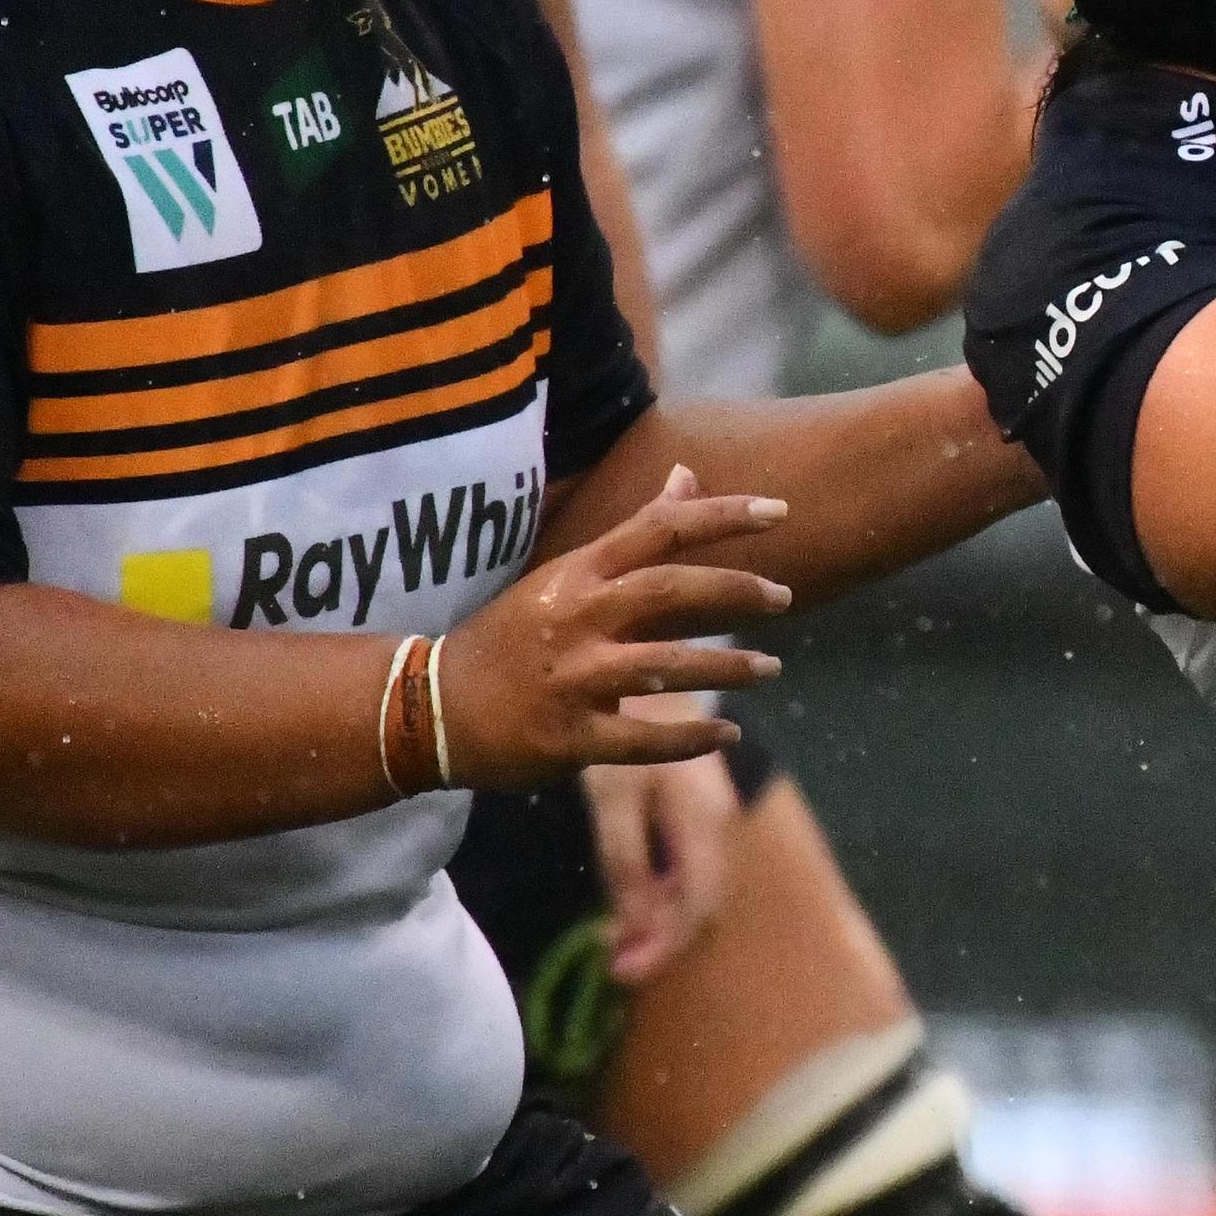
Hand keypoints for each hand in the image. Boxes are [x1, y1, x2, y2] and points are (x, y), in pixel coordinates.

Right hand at [434, 466, 788, 791]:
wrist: (429, 708)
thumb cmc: (511, 636)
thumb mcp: (566, 575)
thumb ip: (632, 533)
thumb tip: (687, 474)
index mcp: (576, 575)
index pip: (657, 529)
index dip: (720, 515)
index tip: (777, 509)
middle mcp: (575, 620)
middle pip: (668, 591)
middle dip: (734, 590)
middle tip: (785, 595)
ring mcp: (570, 679)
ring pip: (665, 668)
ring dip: (726, 668)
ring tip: (769, 668)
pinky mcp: (567, 737)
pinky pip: (642, 741)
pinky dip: (690, 740)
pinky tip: (726, 736)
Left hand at [580, 740, 741, 980]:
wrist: (653, 677)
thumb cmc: (625, 729)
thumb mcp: (614, 797)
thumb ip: (625, 863)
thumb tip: (631, 930)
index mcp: (705, 826)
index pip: (696, 909)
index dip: (663, 949)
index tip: (621, 975)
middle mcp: (720, 830)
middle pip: (702, 908)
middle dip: (661, 943)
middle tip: (613, 965)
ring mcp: (714, 823)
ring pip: (696, 893)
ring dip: (660, 924)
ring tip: (615, 941)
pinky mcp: (699, 818)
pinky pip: (688, 873)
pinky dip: (662, 899)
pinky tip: (632, 903)